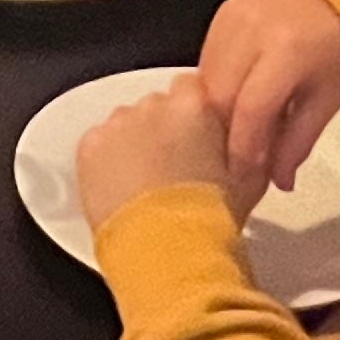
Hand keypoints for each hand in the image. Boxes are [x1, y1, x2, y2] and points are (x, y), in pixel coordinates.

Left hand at [75, 74, 236, 234]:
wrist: (166, 250)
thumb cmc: (210, 218)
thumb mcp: (250, 179)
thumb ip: (247, 145)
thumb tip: (248, 138)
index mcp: (195, 104)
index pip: (193, 88)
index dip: (195, 117)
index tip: (198, 139)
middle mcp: (153, 105)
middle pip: (158, 106)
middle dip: (165, 130)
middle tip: (175, 167)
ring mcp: (118, 124)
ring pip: (127, 124)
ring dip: (135, 144)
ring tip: (147, 184)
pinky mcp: (89, 147)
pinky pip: (99, 144)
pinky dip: (107, 161)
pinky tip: (124, 189)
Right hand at [198, 0, 339, 207]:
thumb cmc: (335, 54)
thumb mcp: (326, 101)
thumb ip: (298, 142)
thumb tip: (278, 184)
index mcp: (288, 50)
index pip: (252, 108)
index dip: (244, 148)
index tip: (241, 177)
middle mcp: (253, 29)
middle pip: (221, 97)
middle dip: (224, 135)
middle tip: (232, 162)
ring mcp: (232, 17)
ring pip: (205, 81)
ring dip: (213, 114)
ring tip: (229, 137)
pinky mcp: (220, 15)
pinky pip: (204, 63)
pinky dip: (212, 91)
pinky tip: (227, 107)